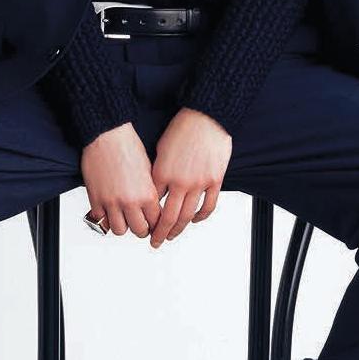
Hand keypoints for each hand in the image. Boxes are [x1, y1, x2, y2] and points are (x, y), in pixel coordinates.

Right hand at [82, 122, 161, 238]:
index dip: (157, 223)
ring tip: (124, 218)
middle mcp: (130, 201)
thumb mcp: (149, 171)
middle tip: (141, 223)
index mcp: (147, 194)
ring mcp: (111, 202)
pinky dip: (106, 218)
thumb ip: (150, 192)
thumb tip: (152, 207)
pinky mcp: (95, 199)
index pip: (157, 221)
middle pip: (140, 231)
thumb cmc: (128, 146)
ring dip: (123, 226)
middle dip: (142, 229)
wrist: (107, 135)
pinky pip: (102, 220)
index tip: (155, 222)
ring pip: (120, 230)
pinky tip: (110, 210)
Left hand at [147, 107, 230, 248]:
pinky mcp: (214, 181)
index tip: (144, 225)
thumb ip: (158, 172)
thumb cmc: (183, 128)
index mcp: (162, 173)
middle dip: (159, 233)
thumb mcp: (160, 149)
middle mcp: (180, 182)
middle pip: (168, 217)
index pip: (152, 205)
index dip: (147, 218)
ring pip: (187, 216)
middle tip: (155, 242)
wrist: (207, 117)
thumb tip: (155, 189)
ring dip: (178, 230)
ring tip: (172, 236)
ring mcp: (199, 183)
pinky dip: (201, 216)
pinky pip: (208, 206)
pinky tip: (195, 220)